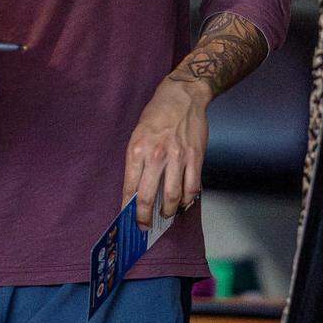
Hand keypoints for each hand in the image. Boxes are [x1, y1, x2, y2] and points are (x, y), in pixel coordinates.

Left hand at [122, 77, 208, 228]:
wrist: (183, 97)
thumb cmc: (156, 115)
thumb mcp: (138, 135)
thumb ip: (137, 161)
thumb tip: (136, 190)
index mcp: (137, 150)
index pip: (129, 188)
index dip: (127, 209)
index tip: (128, 220)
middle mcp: (156, 155)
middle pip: (148, 197)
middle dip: (144, 217)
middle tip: (145, 225)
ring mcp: (178, 157)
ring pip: (172, 197)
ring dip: (168, 211)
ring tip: (165, 214)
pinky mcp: (195, 157)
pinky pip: (192, 187)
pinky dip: (187, 200)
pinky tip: (183, 203)